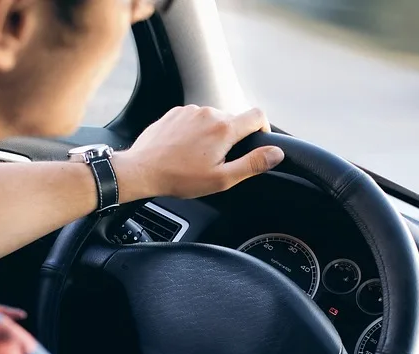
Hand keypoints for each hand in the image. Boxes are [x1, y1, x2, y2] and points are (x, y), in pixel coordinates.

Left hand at [114, 105, 284, 200]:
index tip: (257, 143)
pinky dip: (196, 131)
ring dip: (213, 134)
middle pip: (234, 119)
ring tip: (199, 157)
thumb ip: (252, 164)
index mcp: (224, 128)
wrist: (142, 170)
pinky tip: (185, 149)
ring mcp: (190, 110)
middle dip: (233, 138)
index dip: (263, 129)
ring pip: (214, 119)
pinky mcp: (175, 112)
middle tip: (219, 161)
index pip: (258, 116)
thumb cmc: (179, 178)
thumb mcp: (221, 178)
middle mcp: (209, 113)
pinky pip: (195, 118)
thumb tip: (276, 153)